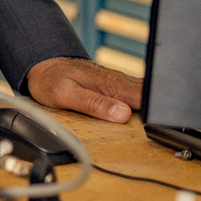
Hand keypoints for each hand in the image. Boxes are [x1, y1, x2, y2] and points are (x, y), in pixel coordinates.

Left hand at [26, 56, 143, 122]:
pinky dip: (137, 112)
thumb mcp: (67, 94)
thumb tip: (122, 114)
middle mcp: (121, 84)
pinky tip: (133, 122)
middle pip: (150, 102)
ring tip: (142, 131)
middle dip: (154, 117)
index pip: (147, 100)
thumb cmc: (53, 79)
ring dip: (146, 115)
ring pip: (144, 102)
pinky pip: (134, 101)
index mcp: (114, 85)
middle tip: (148, 135)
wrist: (45, 65)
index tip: (151, 130)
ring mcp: (120, 86)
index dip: (154, 116)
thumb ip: (94, 104)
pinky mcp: (116, 90)